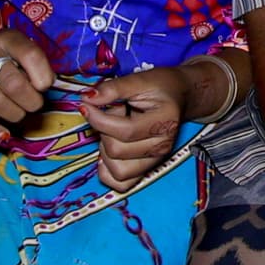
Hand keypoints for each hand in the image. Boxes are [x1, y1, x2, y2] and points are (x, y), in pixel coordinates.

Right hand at [0, 29, 55, 144]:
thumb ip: (33, 62)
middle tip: (32, 105)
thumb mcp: (13, 47)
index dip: (43, 76)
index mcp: (5, 39)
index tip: (43, 86)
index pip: (31, 55)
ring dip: (14, 115)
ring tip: (17, 113)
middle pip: (15, 85)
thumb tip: (47, 86)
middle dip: (31, 102)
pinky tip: (2, 134)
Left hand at [75, 67, 191, 189]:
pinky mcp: (146, 170)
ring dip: (106, 150)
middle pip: (116, 151)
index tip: (86, 105)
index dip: (98, 119)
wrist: (179, 97)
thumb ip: (113, 89)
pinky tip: (110, 151)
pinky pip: (120, 184)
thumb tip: (87, 99)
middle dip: (104, 130)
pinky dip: (108, 170)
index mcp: (164, 122)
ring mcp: (154, 161)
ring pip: (117, 171)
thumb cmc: (160, 87)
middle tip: (114, 112)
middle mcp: (162, 147)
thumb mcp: (138, 80)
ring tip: (115, 131)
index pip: (125, 131)